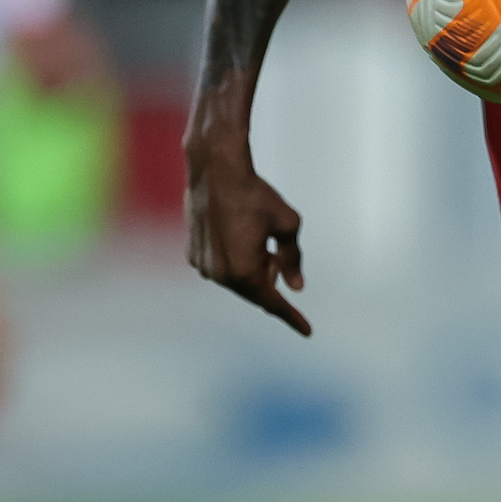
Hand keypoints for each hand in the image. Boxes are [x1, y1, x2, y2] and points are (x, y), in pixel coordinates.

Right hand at [185, 142, 309, 335]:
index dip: (293, 318)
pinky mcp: (193, 253)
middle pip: (255, 292)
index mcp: (245, 271)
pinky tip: (241, 237)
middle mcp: (221, 274)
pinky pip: (221, 267)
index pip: (274, 303)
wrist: (215, 170)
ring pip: (237, 281)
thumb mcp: (288, 225)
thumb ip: (292, 260)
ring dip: (253, 270)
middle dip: (270, 281)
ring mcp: (203, 266)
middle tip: (278, 257)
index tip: (307, 331)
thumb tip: (296, 286)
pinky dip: (235, 262)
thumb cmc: (255, 195)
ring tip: (260, 241)